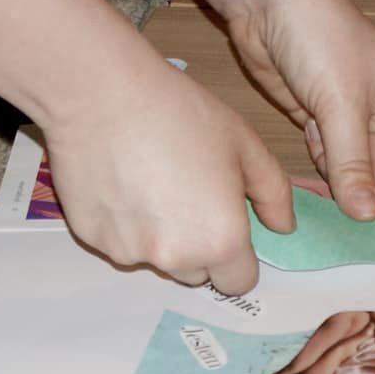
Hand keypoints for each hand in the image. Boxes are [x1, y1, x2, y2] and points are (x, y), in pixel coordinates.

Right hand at [40, 55, 293, 293]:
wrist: (103, 92)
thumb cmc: (180, 113)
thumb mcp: (245, 145)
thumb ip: (274, 194)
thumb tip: (283, 227)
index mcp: (220, 240)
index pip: (238, 282)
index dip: (237, 256)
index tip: (226, 224)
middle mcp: (174, 257)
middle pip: (196, 273)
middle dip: (198, 246)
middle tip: (187, 194)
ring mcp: (128, 251)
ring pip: (155, 259)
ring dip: (159, 237)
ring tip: (150, 182)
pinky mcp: (90, 238)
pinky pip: (117, 242)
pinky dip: (123, 224)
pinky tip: (120, 181)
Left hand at [226, 0, 374, 221]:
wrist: (268, 3)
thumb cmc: (320, 35)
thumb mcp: (342, 104)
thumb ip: (353, 165)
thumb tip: (365, 216)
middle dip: (368, 181)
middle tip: (338, 163)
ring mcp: (357, 124)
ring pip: (358, 176)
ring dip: (337, 173)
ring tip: (319, 132)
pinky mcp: (324, 126)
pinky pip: (329, 166)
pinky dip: (317, 165)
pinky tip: (306, 130)